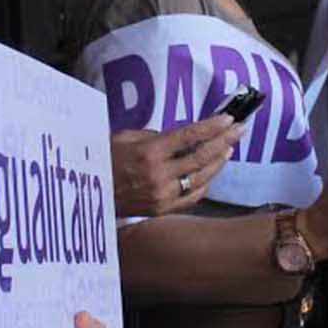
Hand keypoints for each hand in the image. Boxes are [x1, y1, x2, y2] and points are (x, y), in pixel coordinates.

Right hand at [111, 116, 238, 217]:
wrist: (87, 193)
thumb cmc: (103, 159)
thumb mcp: (124, 138)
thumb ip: (152, 135)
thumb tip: (176, 137)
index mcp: (149, 152)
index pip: (189, 136)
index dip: (212, 127)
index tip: (228, 118)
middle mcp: (159, 175)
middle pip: (201, 157)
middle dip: (224, 141)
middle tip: (240, 129)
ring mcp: (162, 195)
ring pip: (202, 178)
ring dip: (219, 162)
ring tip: (229, 148)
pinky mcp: (162, 209)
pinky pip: (192, 196)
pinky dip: (206, 183)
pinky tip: (212, 172)